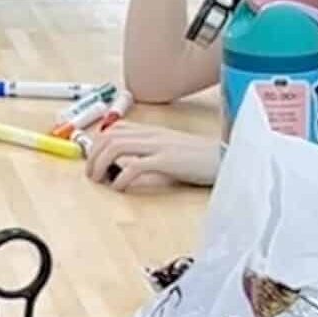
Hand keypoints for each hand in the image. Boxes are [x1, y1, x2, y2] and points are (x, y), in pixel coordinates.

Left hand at [83, 122, 220, 191]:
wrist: (226, 157)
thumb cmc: (200, 158)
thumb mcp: (170, 150)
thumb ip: (149, 153)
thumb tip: (124, 166)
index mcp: (152, 131)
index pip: (115, 128)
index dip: (98, 143)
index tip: (92, 160)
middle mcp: (152, 134)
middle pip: (109, 137)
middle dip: (93, 156)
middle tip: (91, 175)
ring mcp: (159, 145)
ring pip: (116, 147)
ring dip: (101, 165)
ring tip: (99, 181)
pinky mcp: (166, 160)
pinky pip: (135, 165)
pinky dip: (121, 178)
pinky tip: (120, 188)